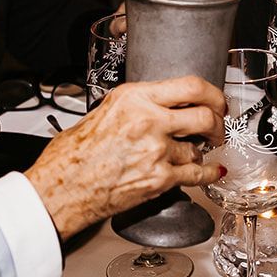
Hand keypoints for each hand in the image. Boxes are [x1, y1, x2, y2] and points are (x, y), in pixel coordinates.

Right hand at [24, 76, 226, 239]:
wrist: (59, 190)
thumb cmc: (71, 156)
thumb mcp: (103, 111)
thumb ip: (136, 105)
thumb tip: (161, 104)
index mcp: (134, 98)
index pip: (190, 85)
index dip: (213, 92)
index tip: (217, 100)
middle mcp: (148, 120)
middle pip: (205, 114)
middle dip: (218, 121)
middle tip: (217, 126)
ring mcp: (156, 151)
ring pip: (199, 146)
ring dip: (201, 150)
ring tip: (196, 151)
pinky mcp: (159, 179)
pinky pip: (196, 174)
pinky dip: (208, 173)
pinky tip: (212, 171)